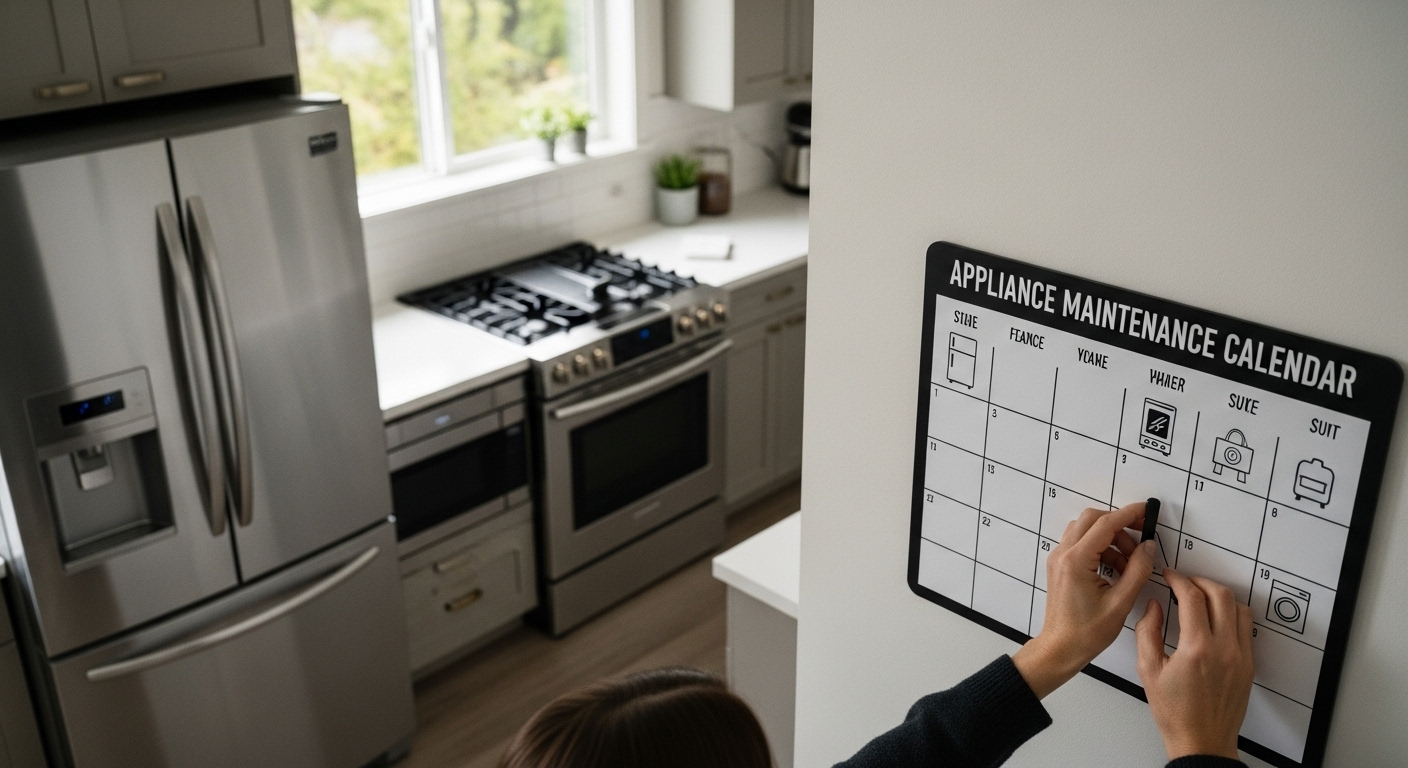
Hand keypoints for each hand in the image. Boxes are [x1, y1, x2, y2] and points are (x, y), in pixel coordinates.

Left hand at [1012, 502, 1154, 698]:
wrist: (1060, 648)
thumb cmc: (1087, 632)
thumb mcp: (1120, 602)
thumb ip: (1137, 570)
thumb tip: (1148, 547)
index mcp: (1076, 561)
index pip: (1105, 524)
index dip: (1129, 514)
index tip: (1146, 511)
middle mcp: (1062, 554)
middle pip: (1092, 520)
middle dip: (1119, 524)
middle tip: (1141, 539)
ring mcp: (1058, 559)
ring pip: (1086, 530)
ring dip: (1110, 539)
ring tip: (1130, 563)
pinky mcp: (1060, 566)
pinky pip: (1081, 544)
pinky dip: (1100, 549)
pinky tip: (1117, 569)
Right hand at [1135, 568, 1253, 760]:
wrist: (1202, 741)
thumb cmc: (1175, 712)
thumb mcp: (1148, 670)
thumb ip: (1147, 632)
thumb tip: (1155, 606)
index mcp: (1196, 649)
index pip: (1192, 597)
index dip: (1179, 579)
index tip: (1170, 576)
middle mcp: (1224, 649)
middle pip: (1221, 595)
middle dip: (1200, 581)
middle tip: (1185, 582)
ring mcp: (1240, 657)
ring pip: (1239, 609)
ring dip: (1220, 596)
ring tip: (1203, 598)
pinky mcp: (1248, 665)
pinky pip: (1246, 629)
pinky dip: (1232, 615)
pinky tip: (1216, 620)